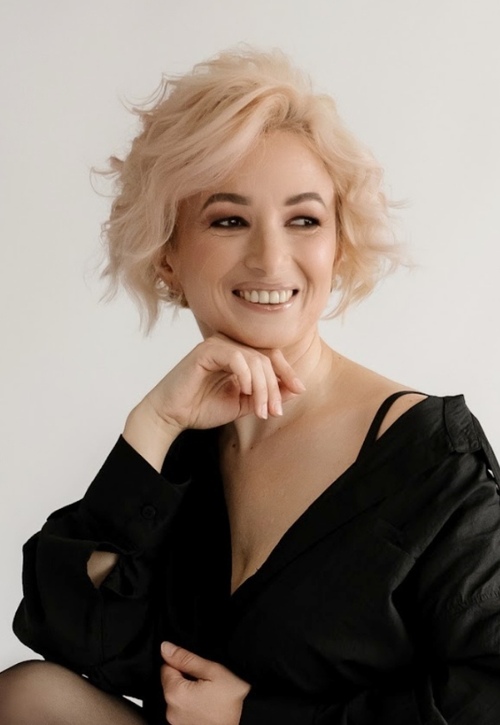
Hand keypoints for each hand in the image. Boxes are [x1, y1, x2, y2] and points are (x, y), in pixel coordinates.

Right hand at [142, 333, 304, 432]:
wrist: (172, 416)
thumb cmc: (202, 408)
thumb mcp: (243, 403)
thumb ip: (267, 395)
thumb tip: (296, 388)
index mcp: (238, 354)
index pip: (270, 355)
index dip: (287, 372)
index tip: (299, 390)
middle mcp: (228, 344)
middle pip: (265, 359)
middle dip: (275, 386)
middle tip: (274, 411)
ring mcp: (216, 344)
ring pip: (254, 359)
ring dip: (262, 387)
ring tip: (260, 410)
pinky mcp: (205, 350)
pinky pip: (236, 357)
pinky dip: (245, 375)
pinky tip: (244, 392)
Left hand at [161, 642, 250, 724]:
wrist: (245, 722)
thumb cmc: (231, 700)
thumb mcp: (212, 671)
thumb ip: (186, 658)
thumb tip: (166, 647)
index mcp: (174, 693)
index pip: (166, 668)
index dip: (182, 663)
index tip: (197, 668)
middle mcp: (170, 710)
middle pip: (171, 684)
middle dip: (185, 679)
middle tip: (206, 681)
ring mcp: (176, 723)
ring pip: (177, 698)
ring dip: (188, 693)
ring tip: (208, 694)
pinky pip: (182, 711)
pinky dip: (192, 706)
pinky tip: (207, 706)